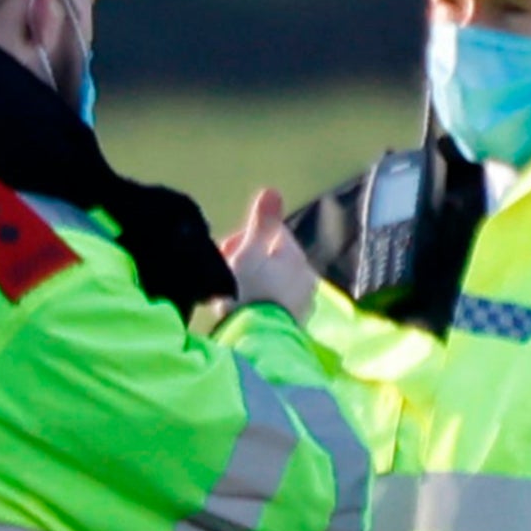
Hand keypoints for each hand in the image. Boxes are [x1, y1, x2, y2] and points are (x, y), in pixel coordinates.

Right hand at [221, 184, 320, 316]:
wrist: (257, 341)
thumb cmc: (249, 292)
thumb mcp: (249, 253)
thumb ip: (261, 223)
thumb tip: (273, 189)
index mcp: (296, 256)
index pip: (271, 232)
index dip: (243, 237)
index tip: (224, 251)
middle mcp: (307, 276)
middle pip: (272, 256)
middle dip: (247, 258)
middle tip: (224, 271)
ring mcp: (304, 300)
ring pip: (275, 279)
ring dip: (254, 280)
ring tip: (231, 293)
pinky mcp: (297, 321)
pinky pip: (276, 300)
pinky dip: (262, 299)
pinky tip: (245, 308)